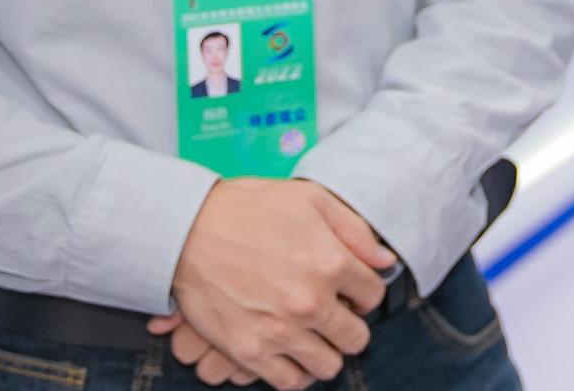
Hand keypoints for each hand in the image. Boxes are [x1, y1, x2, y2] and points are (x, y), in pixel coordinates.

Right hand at [163, 179, 396, 389]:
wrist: (187, 228)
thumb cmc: (250, 208)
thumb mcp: (311, 199)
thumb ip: (355, 231)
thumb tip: (386, 261)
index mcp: (331, 262)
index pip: (374, 295)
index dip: (365, 292)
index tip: (351, 290)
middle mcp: (311, 302)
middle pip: (357, 337)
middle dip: (350, 325)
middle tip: (334, 314)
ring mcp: (280, 331)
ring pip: (328, 366)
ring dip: (326, 352)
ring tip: (312, 335)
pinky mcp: (249, 352)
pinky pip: (291, 382)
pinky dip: (296, 372)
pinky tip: (290, 352)